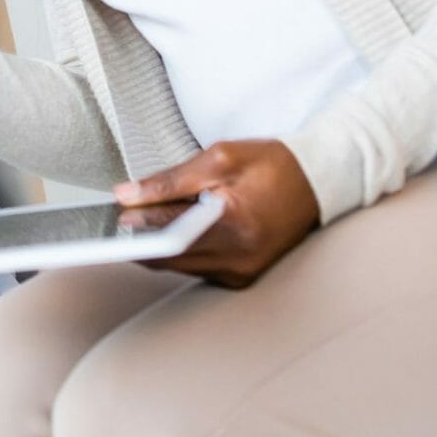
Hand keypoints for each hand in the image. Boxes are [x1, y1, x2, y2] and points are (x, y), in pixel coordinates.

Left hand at [113, 140, 320, 287]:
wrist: (318, 181)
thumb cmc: (271, 165)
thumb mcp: (218, 159)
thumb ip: (169, 180)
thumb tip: (125, 194)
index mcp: (235, 225)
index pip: (169, 233)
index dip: (140, 222)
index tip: (118, 211)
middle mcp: (240, 258)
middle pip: (170, 257)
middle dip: (144, 236)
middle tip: (127, 213)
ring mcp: (243, 272)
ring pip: (180, 266)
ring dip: (161, 245)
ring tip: (150, 216)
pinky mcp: (244, 276)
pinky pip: (198, 268)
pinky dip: (183, 250)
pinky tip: (179, 228)